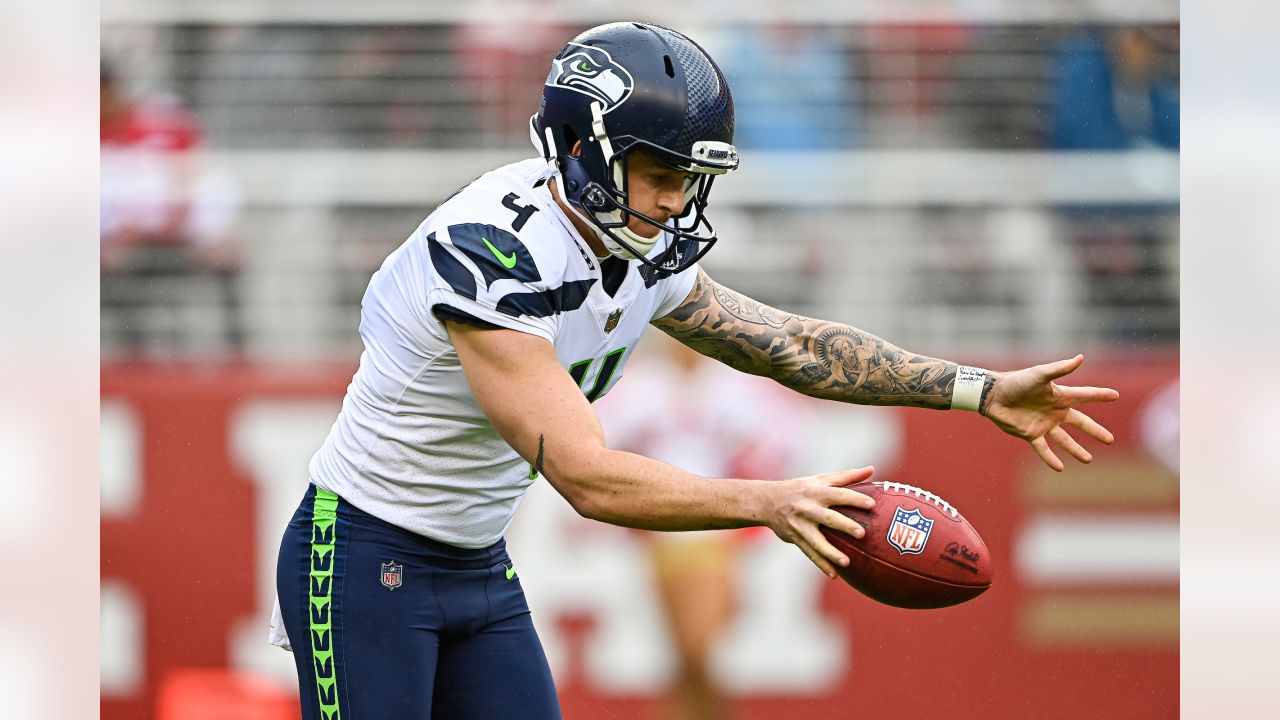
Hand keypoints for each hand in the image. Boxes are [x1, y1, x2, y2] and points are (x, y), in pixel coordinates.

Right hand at [763, 466, 876, 577]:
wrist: (767, 501)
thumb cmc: (800, 489)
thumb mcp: (819, 480)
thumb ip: (846, 477)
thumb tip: (871, 469)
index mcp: (815, 491)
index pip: (838, 494)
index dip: (855, 498)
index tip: (871, 504)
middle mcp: (807, 508)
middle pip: (828, 518)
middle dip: (844, 525)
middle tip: (862, 533)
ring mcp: (800, 525)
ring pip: (817, 541)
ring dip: (831, 552)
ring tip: (846, 562)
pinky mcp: (795, 538)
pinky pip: (810, 553)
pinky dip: (821, 564)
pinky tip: (834, 574)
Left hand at [984, 355, 1118, 471]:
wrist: (993, 395)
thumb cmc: (1016, 382)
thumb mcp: (1039, 374)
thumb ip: (1060, 369)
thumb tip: (1081, 358)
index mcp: (1059, 396)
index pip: (1084, 396)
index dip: (1099, 395)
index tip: (1115, 395)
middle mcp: (1054, 411)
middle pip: (1080, 423)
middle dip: (1095, 431)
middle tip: (1110, 440)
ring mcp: (1043, 424)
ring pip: (1064, 440)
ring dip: (1076, 450)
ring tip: (1089, 460)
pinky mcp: (1030, 434)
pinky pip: (1043, 449)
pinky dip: (1050, 459)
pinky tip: (1060, 468)